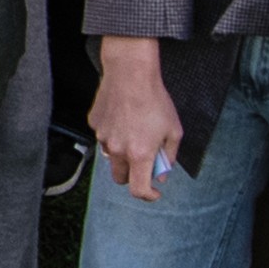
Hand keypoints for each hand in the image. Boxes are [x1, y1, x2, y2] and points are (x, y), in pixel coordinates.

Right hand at [88, 42, 186, 192]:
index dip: (148, 195)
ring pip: (111, 157)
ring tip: (134, 132)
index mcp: (139, 154)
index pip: (138, 189)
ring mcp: (103, 137)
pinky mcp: (94, 124)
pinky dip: (113, 135)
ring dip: (122, 154)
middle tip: (144, 162)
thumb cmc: (155, 99)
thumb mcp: (173, 130)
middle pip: (120, 178)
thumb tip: (162, 173)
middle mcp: (118, 150)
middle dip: (132, 176)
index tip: (154, 192)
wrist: (131, 72)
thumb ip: (168, 156)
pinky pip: (104, 137)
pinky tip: (123, 117)